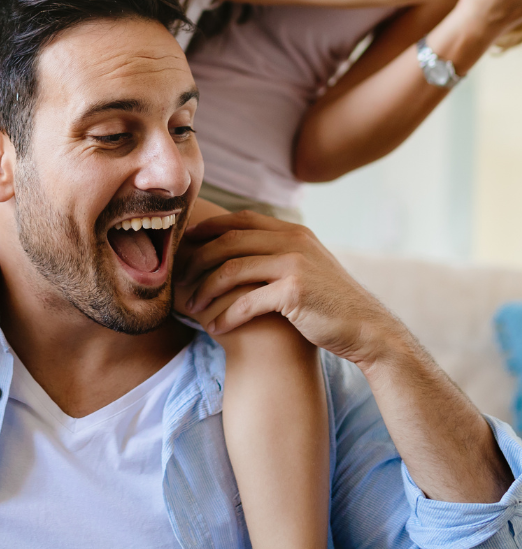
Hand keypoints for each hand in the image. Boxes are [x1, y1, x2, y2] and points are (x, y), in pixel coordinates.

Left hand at [179, 210, 400, 368]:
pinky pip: (246, 300)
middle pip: (230, 242)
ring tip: (192, 308)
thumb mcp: (308, 266)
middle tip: (180, 280)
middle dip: (199, 260)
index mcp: (293, 232)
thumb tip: (243, 250)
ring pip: (232, 269)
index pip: (241, 220)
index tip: (187, 244)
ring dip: (207, 290)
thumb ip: (280, 253)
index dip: (210, 228)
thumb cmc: (330, 303)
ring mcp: (294, 263)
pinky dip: (226, 314)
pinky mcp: (294, 291)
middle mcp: (293, 240)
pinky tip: (214, 328)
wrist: (367, 329)